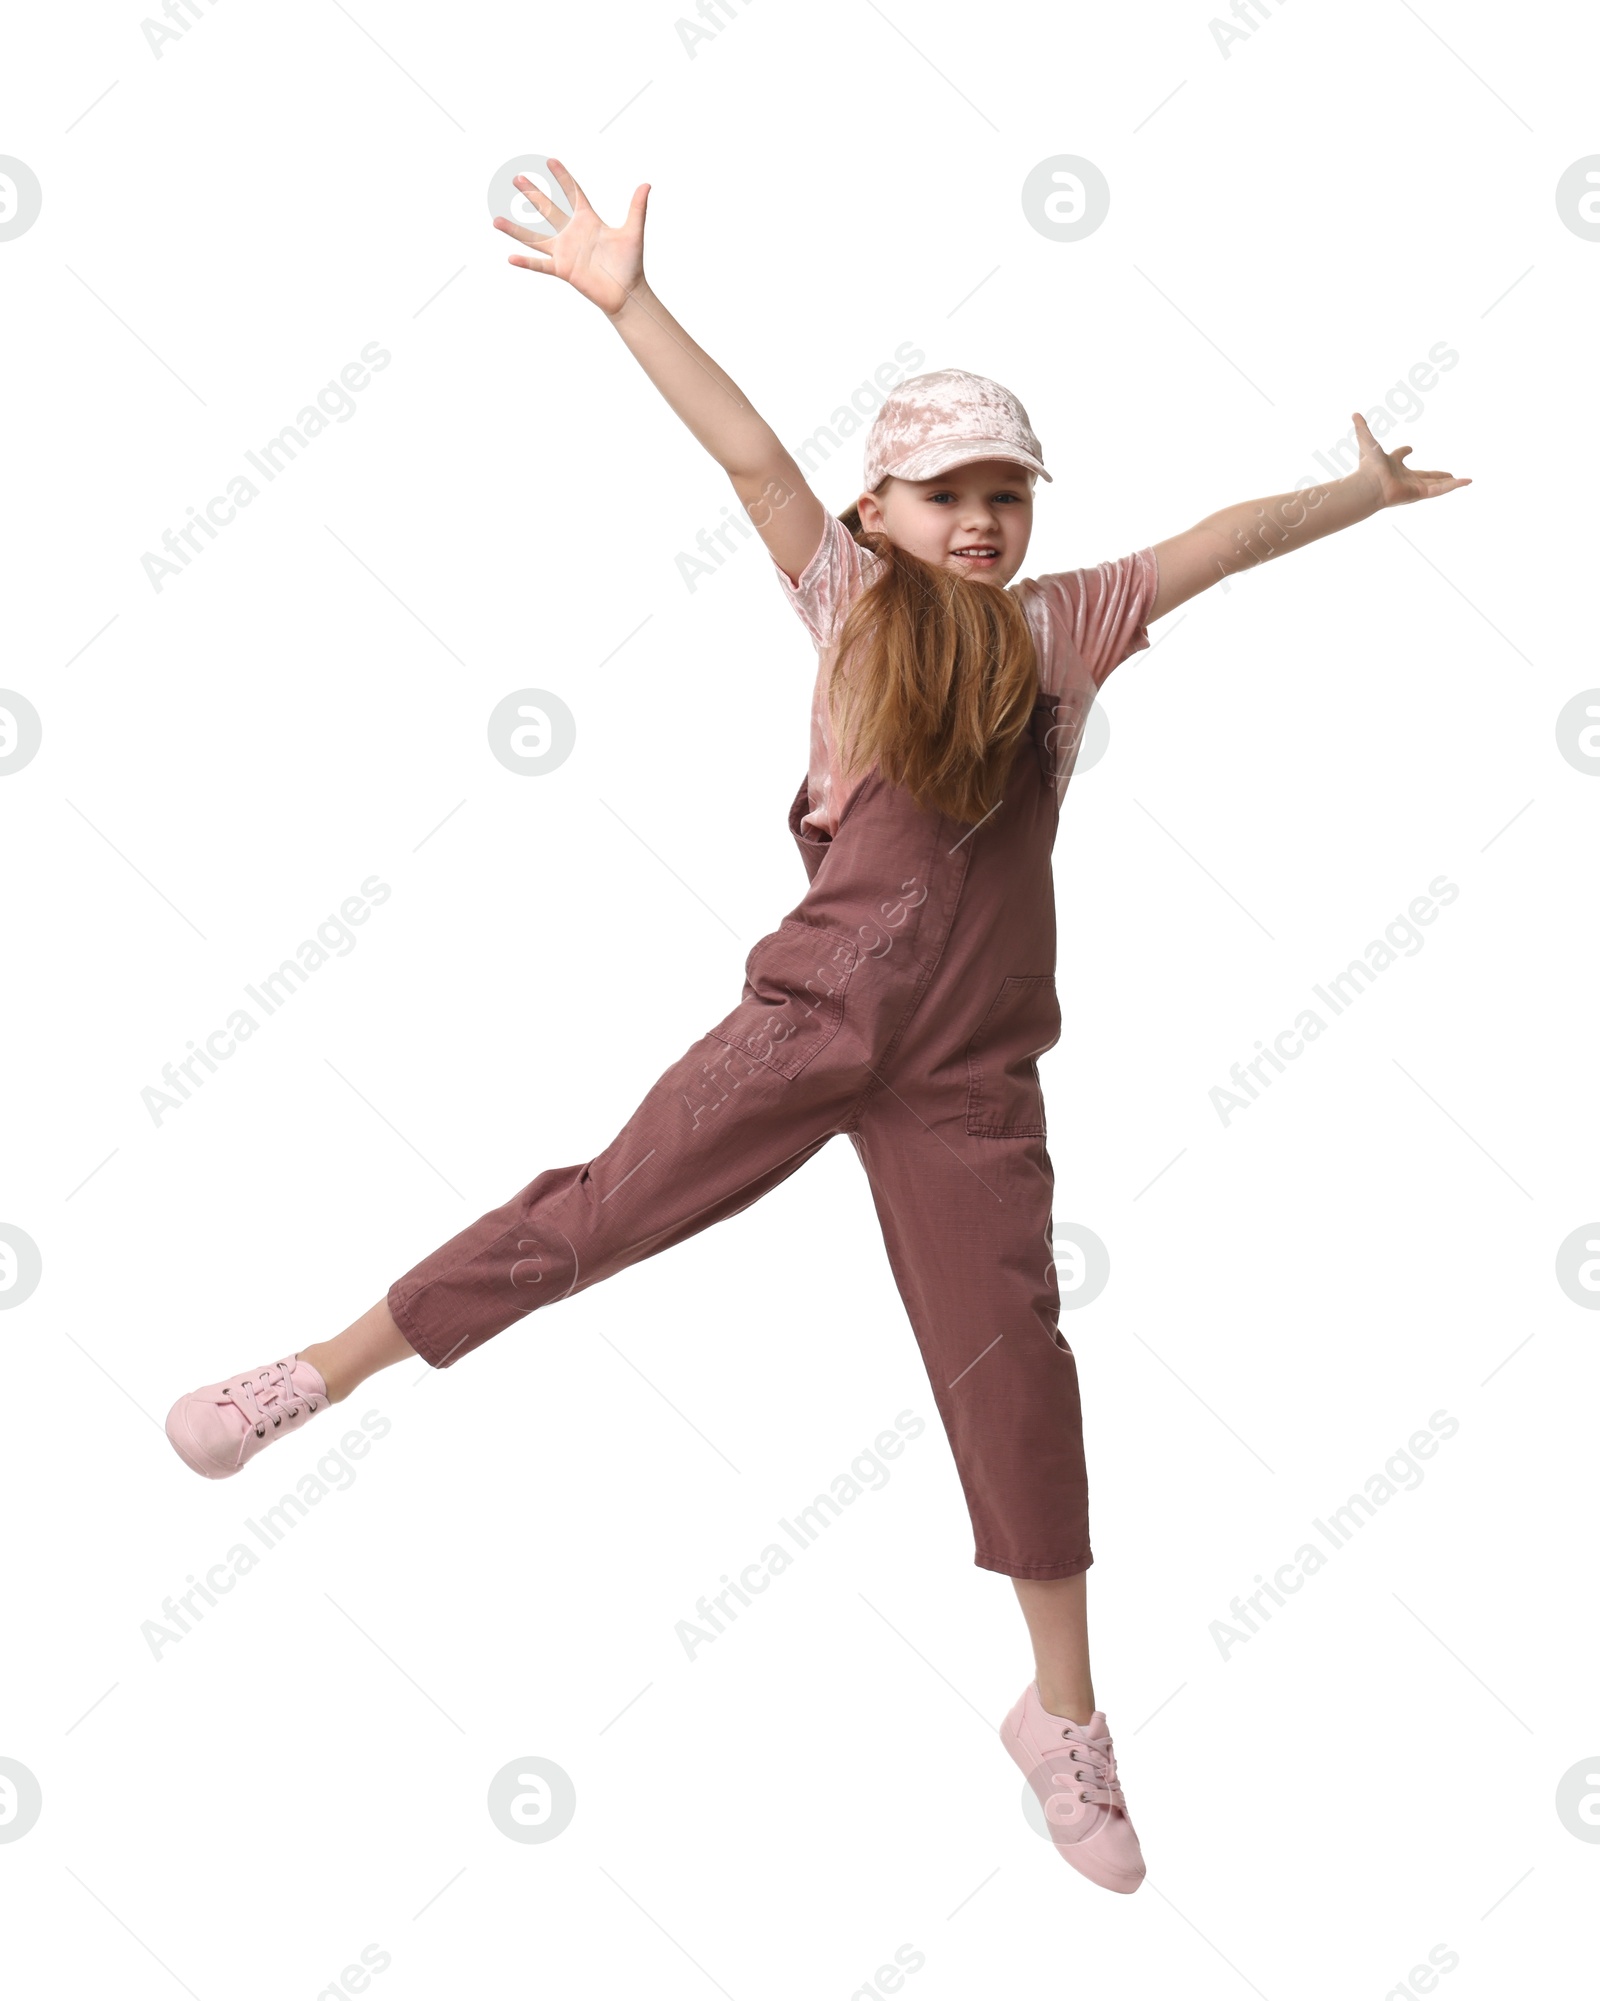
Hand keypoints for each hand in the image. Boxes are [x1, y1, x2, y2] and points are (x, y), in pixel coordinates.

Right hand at [492, 158, 648, 316]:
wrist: (626, 292)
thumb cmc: (631, 263)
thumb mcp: (633, 232)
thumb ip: (636, 208)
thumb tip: (647, 185)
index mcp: (588, 220)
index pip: (572, 193)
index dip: (563, 177)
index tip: (551, 160)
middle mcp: (572, 233)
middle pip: (548, 209)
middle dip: (532, 194)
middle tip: (517, 178)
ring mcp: (565, 251)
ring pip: (535, 237)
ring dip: (516, 230)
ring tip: (496, 220)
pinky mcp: (563, 269)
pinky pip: (540, 265)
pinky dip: (526, 263)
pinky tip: (510, 258)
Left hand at [1351, 409, 1471, 508]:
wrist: (1369, 485)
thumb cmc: (1367, 466)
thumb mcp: (1366, 441)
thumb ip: (1362, 428)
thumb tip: (1354, 413)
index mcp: (1393, 467)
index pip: (1400, 458)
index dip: (1403, 452)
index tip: (1409, 448)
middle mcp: (1404, 479)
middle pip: (1425, 476)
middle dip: (1438, 475)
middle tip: (1449, 474)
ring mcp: (1413, 488)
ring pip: (1437, 485)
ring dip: (1451, 482)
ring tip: (1465, 480)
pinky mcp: (1420, 494)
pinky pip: (1441, 490)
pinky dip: (1455, 486)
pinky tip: (1467, 481)